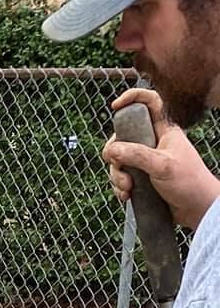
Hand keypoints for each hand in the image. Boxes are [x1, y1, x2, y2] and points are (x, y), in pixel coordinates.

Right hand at [104, 88, 219, 230]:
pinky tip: (127, 197)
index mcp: (164, 130)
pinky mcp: (142, 178)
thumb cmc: (187, 183)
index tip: (115, 107)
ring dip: (117, 176)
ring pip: (119, 160)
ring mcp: (147, 160)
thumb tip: (111, 150)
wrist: (196, 209)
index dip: (132, 98)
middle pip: (123, 137)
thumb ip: (135, 155)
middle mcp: (154, 142)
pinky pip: (122, 177)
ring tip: (127, 189)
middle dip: (115, 154)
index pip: (149, 103)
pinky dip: (119, 188)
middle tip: (118, 167)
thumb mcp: (161, 165)